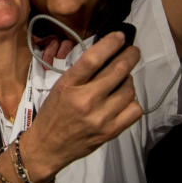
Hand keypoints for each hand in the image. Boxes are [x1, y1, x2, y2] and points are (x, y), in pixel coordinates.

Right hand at [21, 32, 142, 181]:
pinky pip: (134, 109)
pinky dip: (132, 101)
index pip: (93, 58)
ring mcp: (100, 117)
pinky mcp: (110, 131)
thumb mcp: (60, 87)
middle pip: (118, 71)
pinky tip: (123, 100)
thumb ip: (82, 73)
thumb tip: (108, 55)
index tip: (120, 36)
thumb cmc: (53, 112)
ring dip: (128, 80)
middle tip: (133, 51)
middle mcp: (86, 100)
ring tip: (122, 80)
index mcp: (69, 85)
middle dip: (130, 56)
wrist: (47, 146)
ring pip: (129, 89)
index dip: (110, 43)